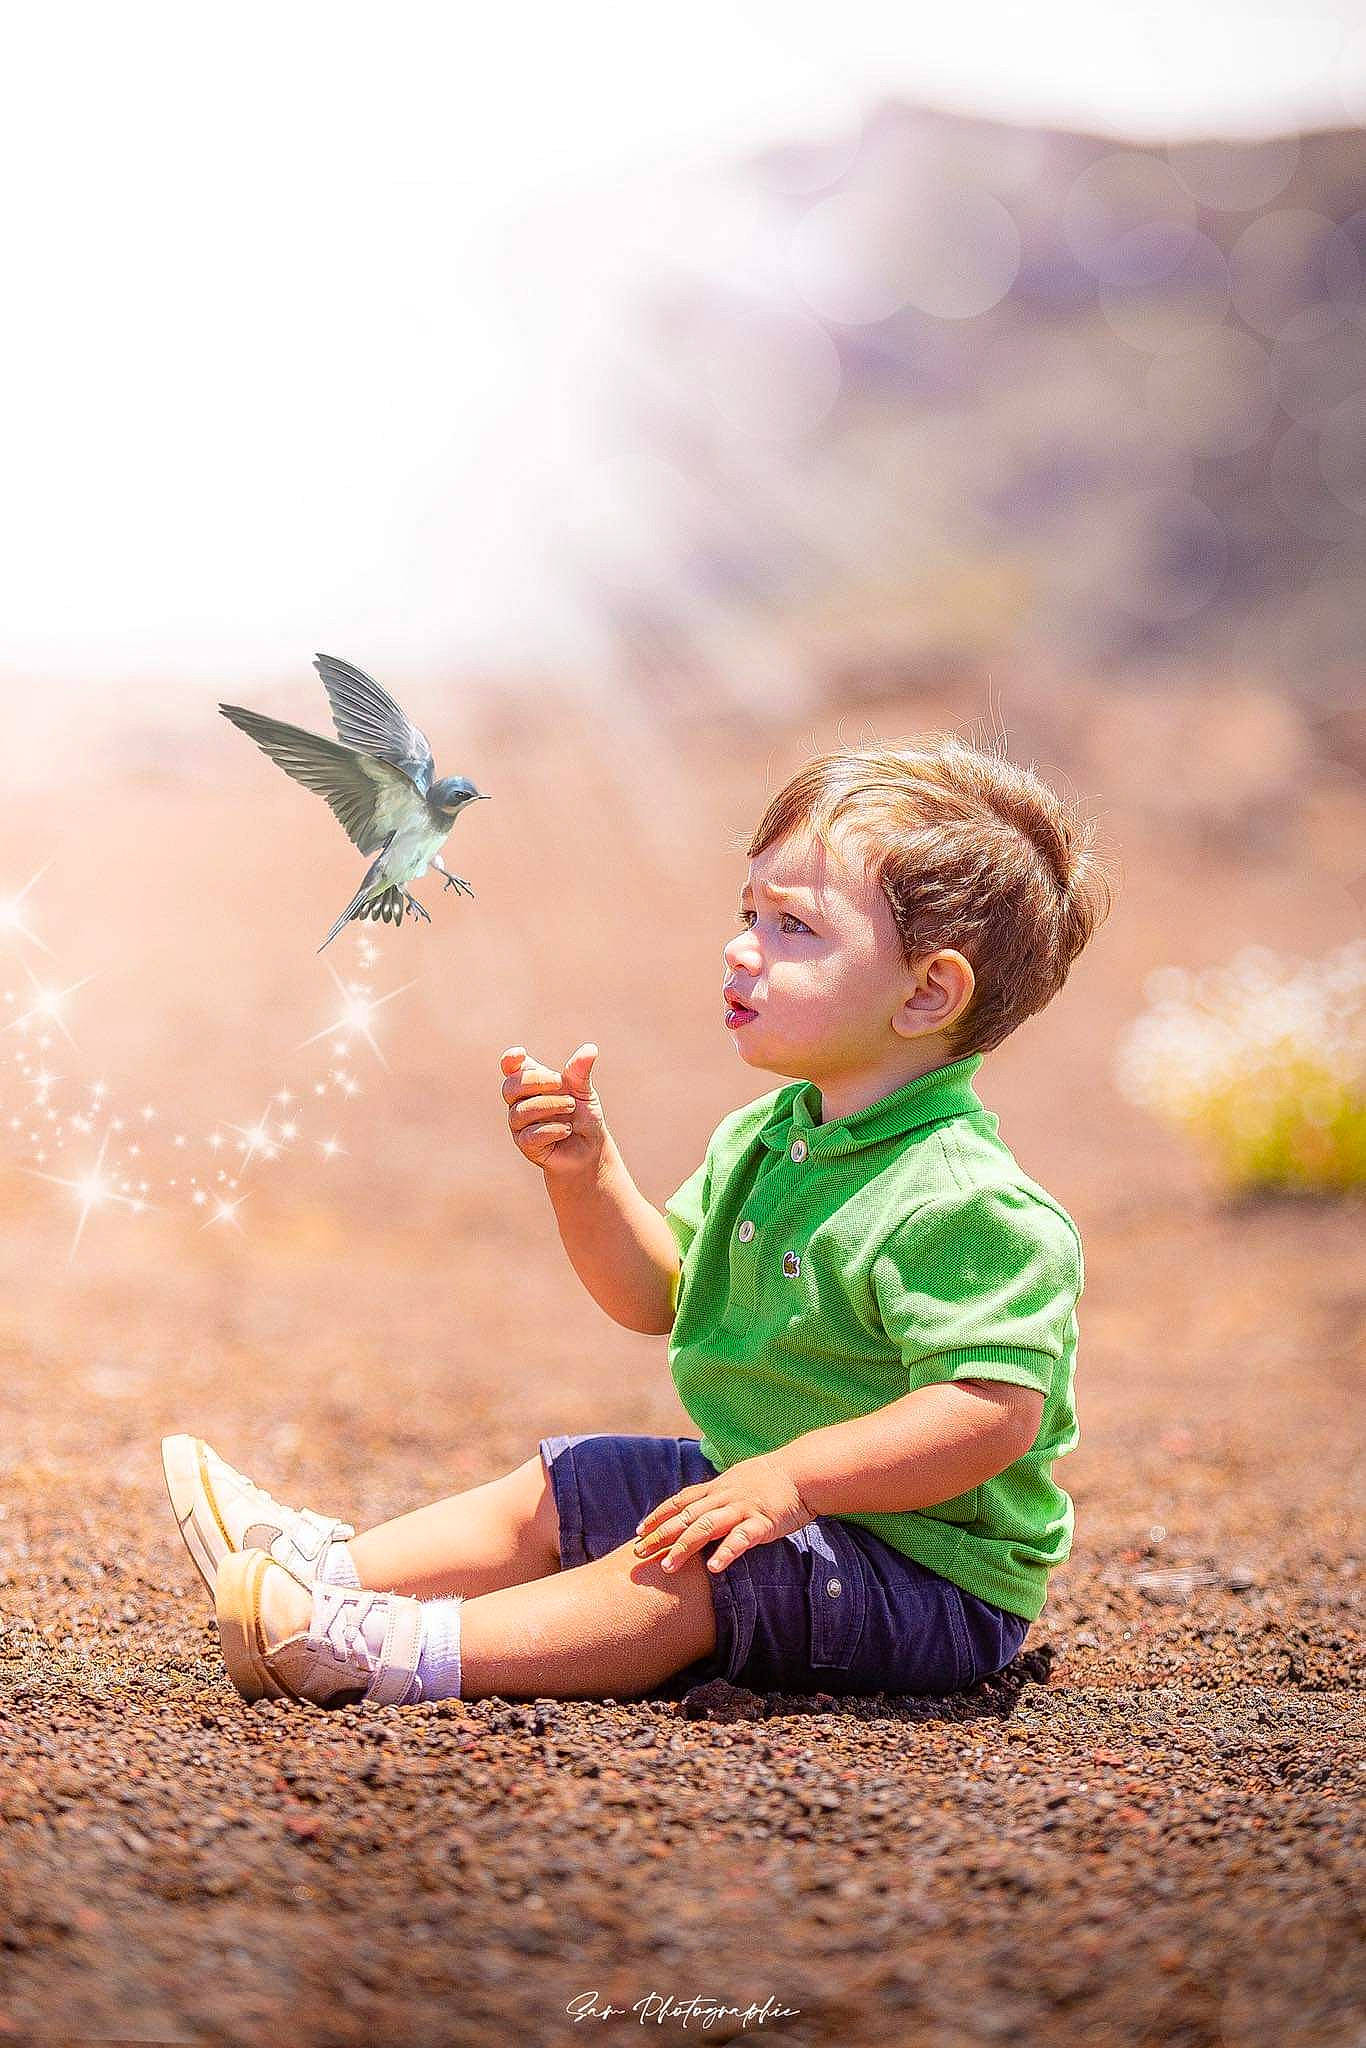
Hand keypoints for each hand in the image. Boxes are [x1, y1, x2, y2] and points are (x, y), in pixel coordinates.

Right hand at [500, 1043, 606, 1180]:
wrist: (590, 1148)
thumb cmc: (582, 1115)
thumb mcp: (584, 1091)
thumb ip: (580, 1072)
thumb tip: (590, 1048)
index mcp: (531, 1084)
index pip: (511, 1068)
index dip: (510, 1060)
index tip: (521, 1054)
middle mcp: (520, 1102)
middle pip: (510, 1087)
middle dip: (536, 1082)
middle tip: (561, 1083)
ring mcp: (520, 1125)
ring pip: (520, 1112)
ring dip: (549, 1106)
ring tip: (571, 1106)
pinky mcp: (526, 1145)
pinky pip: (530, 1135)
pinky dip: (552, 1129)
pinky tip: (567, 1129)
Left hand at [631, 1454, 815, 1575]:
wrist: (802, 1471)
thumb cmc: (770, 1478)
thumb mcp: (737, 1480)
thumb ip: (717, 1494)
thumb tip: (697, 1506)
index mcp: (717, 1488)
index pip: (680, 1501)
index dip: (657, 1515)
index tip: (638, 1530)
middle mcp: (724, 1497)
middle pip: (685, 1517)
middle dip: (660, 1535)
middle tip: (638, 1553)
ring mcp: (742, 1509)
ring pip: (706, 1527)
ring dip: (684, 1546)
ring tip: (666, 1567)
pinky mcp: (762, 1522)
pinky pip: (741, 1538)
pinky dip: (725, 1552)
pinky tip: (712, 1568)